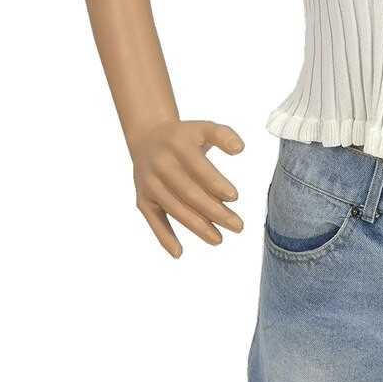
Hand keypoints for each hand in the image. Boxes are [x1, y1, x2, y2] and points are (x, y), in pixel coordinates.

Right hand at [129, 119, 244, 257]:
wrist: (148, 137)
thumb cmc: (185, 137)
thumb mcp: (204, 128)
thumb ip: (223, 135)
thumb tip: (239, 148)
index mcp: (178, 144)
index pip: (198, 168)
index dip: (216, 183)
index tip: (235, 197)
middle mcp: (161, 164)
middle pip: (189, 193)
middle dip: (214, 212)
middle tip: (238, 226)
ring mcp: (150, 183)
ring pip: (175, 209)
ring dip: (197, 227)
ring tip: (219, 239)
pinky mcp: (143, 198)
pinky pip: (154, 220)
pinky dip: (164, 237)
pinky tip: (179, 253)